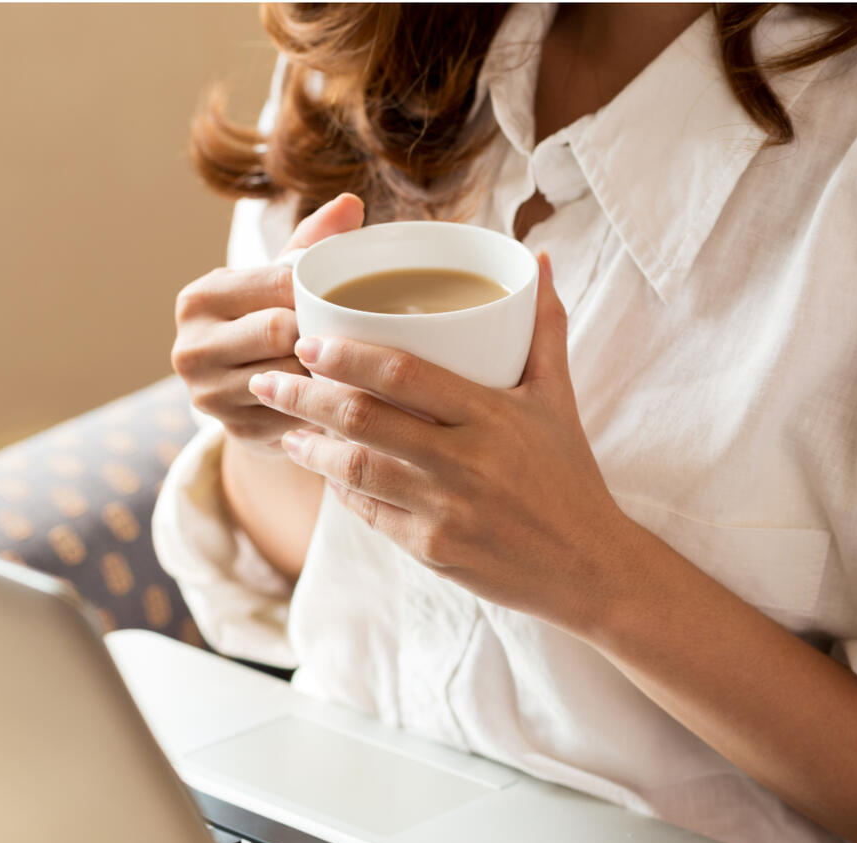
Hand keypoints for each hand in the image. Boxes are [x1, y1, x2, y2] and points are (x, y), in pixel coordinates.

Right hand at [171, 193, 364, 454]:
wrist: (248, 398)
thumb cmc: (270, 322)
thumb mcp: (279, 281)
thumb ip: (311, 242)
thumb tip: (351, 202)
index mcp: (199, 298)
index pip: (275, 284)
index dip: (319, 289)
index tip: (352, 293)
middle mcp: (191, 348)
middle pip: (279, 332)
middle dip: (320, 332)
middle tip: (358, 330)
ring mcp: (209, 396)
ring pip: (290, 376)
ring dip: (325, 371)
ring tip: (354, 362)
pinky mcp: (236, 432)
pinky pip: (297, 415)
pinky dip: (323, 405)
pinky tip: (342, 396)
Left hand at [248, 254, 628, 630]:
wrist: (589, 566)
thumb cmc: (570, 475)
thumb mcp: (559, 398)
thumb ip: (545, 328)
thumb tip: (536, 261)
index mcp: (492, 415)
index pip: (403, 373)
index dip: (346, 354)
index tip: (308, 341)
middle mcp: (464, 462)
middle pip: (362, 419)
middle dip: (303, 396)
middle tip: (268, 378)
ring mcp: (444, 510)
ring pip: (353, 470)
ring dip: (308, 447)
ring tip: (283, 428)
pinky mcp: (431, 551)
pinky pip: (368, 514)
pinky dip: (339, 490)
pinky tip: (325, 474)